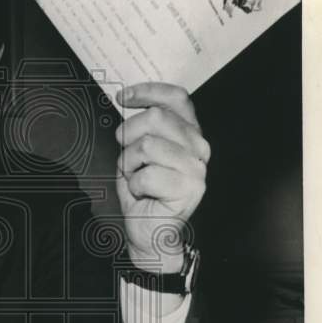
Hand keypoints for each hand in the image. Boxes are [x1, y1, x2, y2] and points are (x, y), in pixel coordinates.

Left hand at [115, 83, 209, 271]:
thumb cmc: (144, 192)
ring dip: (130, 164)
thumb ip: (142, 128)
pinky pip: (146, 174)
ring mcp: (197, 167)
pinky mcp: (190, 188)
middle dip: (129, 136)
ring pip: (147, 146)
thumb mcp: (138, 152)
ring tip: (137, 178)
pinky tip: (144, 194)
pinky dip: (135, 185)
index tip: (122, 97)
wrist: (150, 230)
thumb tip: (127, 99)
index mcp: (189, 133)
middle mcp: (199, 146)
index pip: (176, 98)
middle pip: (156, 118)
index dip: (148, 92)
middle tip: (128, 158)